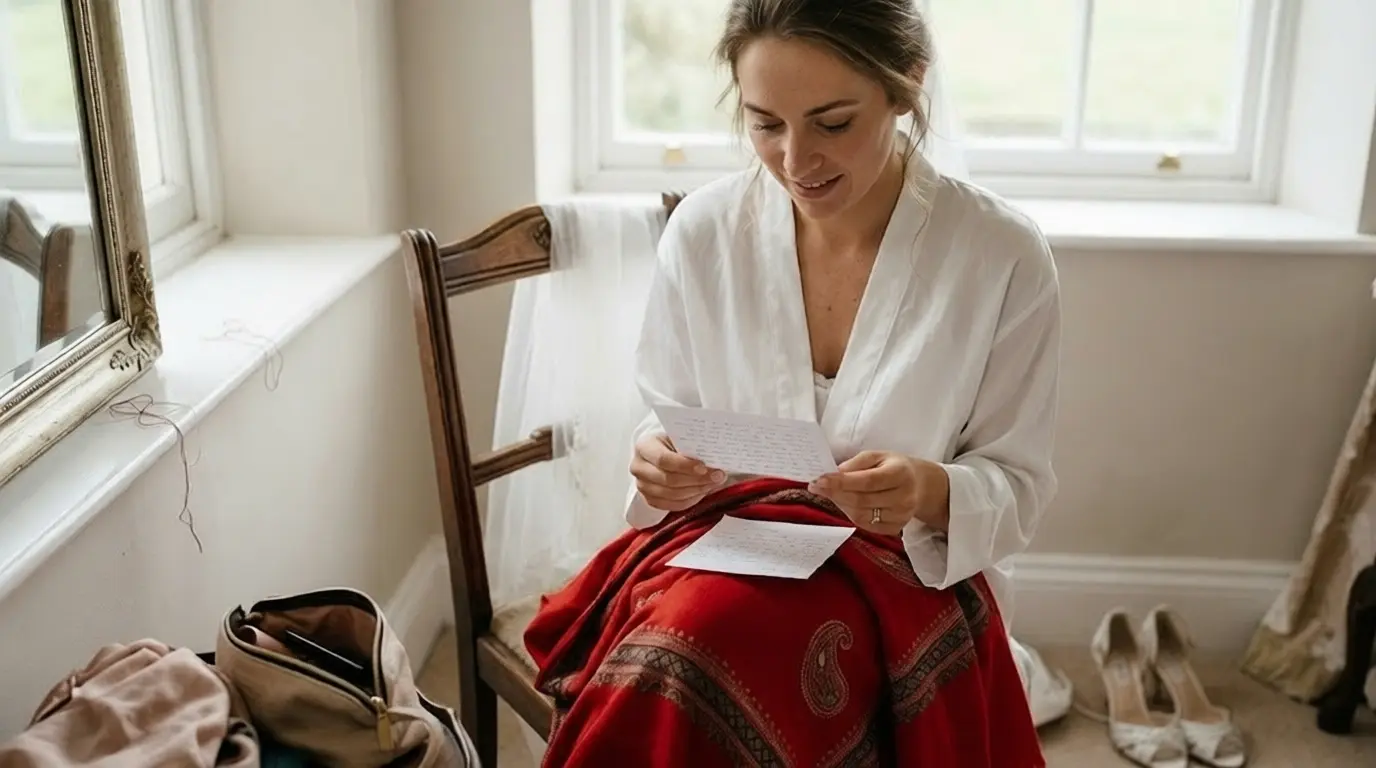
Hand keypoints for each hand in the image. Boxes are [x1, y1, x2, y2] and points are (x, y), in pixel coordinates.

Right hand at [629, 433, 726, 511]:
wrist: (661, 452)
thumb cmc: (672, 443)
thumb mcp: (679, 438)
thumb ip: (692, 446)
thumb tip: (714, 460)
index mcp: (644, 446)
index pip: (663, 459)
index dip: (684, 465)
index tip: (704, 467)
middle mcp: (639, 467)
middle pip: (668, 480)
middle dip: (696, 480)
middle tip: (717, 476)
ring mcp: (642, 485)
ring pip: (672, 495)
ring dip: (696, 490)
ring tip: (713, 483)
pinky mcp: (649, 499)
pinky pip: (672, 505)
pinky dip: (690, 500)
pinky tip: (702, 491)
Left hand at [807, 451, 950, 535]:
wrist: (920, 485)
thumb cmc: (894, 467)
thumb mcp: (878, 455)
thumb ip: (856, 463)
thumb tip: (835, 474)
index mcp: (900, 474)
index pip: (867, 481)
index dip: (841, 482)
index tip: (819, 480)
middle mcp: (904, 497)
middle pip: (861, 500)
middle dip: (834, 493)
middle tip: (815, 486)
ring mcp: (901, 516)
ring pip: (860, 515)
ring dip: (840, 504)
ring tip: (832, 493)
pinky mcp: (896, 528)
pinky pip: (866, 525)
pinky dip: (851, 514)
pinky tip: (846, 503)